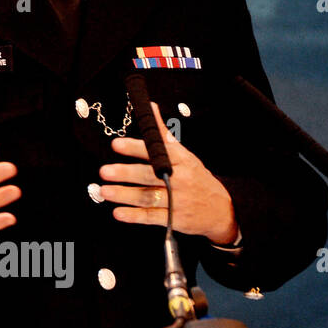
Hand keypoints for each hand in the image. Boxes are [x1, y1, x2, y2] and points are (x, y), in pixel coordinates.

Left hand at [98, 102, 238, 244]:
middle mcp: (180, 180)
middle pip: (150, 175)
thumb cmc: (197, 178)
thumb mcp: (184, 154)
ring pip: (148, 197)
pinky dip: (134, 216)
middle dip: (126, 173)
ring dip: (124, 195)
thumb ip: (163, 134)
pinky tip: (118, 213)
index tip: (117, 144)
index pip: (157, 152)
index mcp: (181, 160)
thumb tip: (151, 107)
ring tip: (104, 191)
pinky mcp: (175, 220)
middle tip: (104, 171)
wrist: (223, 210)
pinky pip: (152, 217)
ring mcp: (178, 201)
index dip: (136, 148)